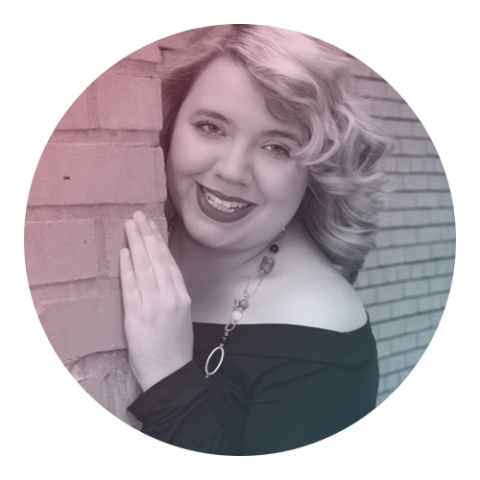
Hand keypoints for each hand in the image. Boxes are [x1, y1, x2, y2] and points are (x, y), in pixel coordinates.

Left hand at [120, 211, 192, 391]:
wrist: (170, 375)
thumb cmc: (175, 347)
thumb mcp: (181, 317)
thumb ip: (173, 295)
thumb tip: (160, 275)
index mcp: (182, 296)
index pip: (169, 263)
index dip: (159, 242)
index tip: (151, 225)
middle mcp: (170, 296)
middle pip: (158, 260)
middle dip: (147, 235)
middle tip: (138, 216)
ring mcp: (154, 305)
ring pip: (146, 268)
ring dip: (137, 244)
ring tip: (130, 225)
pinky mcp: (138, 315)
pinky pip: (132, 287)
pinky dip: (129, 268)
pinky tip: (126, 252)